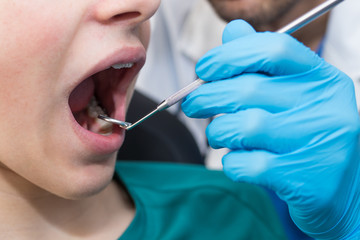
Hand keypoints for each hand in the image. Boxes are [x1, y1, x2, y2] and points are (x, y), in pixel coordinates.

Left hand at [182, 20, 359, 238]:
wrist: (340, 189)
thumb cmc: (306, 136)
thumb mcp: (294, 94)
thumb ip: (261, 62)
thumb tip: (233, 31)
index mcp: (321, 78)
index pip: (272, 49)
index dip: (229, 55)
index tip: (204, 69)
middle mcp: (324, 106)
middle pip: (249, 89)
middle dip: (207, 97)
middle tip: (193, 104)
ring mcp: (316, 143)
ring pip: (244, 127)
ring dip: (218, 131)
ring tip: (219, 135)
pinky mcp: (302, 178)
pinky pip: (247, 164)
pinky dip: (231, 163)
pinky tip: (238, 161)